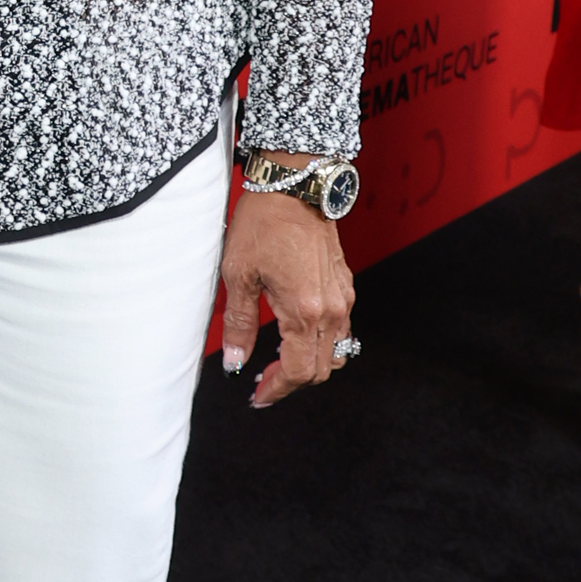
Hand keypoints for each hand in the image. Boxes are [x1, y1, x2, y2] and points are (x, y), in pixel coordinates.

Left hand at [219, 179, 354, 406]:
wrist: (296, 186)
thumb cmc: (265, 223)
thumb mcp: (238, 275)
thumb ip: (238, 324)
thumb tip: (235, 362)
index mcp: (305, 311)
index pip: (298, 371)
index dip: (276, 390)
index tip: (257, 395)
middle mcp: (332, 309)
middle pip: (320, 370)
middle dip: (291, 381)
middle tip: (262, 380)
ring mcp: (343, 298)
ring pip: (335, 353)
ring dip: (310, 364)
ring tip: (278, 361)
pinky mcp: (345, 286)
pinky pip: (341, 329)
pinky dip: (321, 343)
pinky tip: (296, 335)